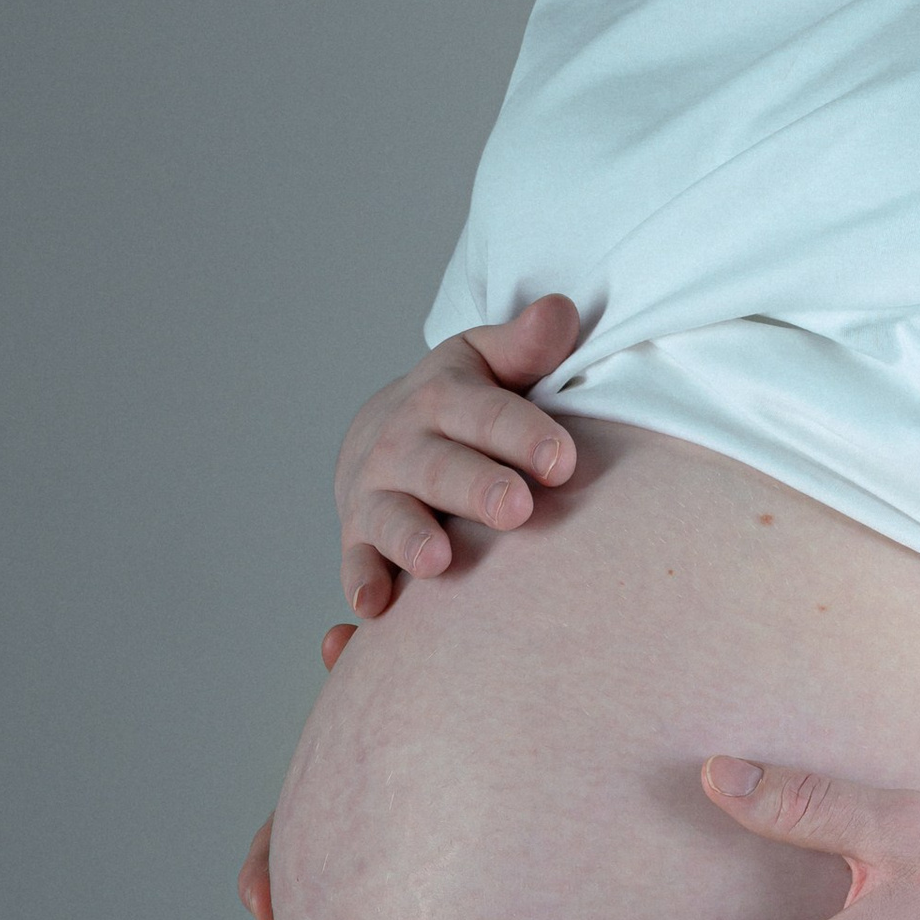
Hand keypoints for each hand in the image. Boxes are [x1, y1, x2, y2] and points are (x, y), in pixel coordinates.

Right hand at [337, 293, 582, 620]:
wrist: (387, 431)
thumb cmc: (464, 400)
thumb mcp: (490, 361)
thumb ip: (527, 344)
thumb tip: (561, 310)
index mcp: (442, 397)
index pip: (482, 411)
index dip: (520, 433)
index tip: (562, 459)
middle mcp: (402, 445)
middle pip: (439, 468)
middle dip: (476, 488)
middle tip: (517, 508)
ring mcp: (376, 494)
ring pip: (391, 518)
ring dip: (410, 539)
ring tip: (439, 560)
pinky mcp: (360, 540)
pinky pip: (356, 565)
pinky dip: (362, 585)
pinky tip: (374, 609)